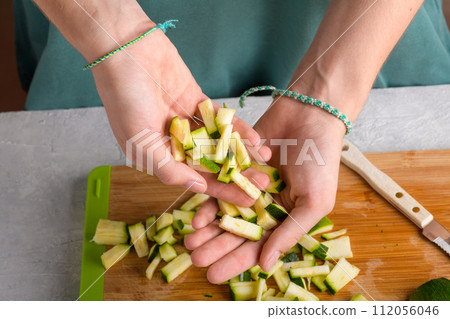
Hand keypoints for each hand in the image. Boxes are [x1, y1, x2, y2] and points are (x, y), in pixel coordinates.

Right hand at [90, 24, 270, 204]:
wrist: (126, 50)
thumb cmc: (124, 98)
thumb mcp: (140, 140)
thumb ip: (168, 168)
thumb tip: (197, 187)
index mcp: (157, 156)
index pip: (193, 179)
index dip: (220, 191)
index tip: (246, 201)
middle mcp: (172, 141)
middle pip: (210, 163)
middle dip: (236, 174)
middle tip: (263, 182)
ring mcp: (186, 121)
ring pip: (218, 141)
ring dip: (240, 151)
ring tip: (264, 160)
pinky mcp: (196, 100)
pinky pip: (220, 119)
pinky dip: (236, 128)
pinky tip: (255, 138)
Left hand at [185, 96, 345, 282]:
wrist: (310, 115)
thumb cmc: (320, 161)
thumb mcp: (313, 202)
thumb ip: (290, 232)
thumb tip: (265, 265)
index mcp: (284, 218)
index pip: (258, 246)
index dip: (236, 262)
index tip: (214, 275)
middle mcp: (264, 205)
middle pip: (236, 232)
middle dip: (216, 248)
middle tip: (196, 261)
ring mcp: (249, 186)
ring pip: (224, 212)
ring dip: (208, 230)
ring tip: (190, 244)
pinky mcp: (236, 166)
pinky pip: (219, 187)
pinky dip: (208, 202)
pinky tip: (195, 217)